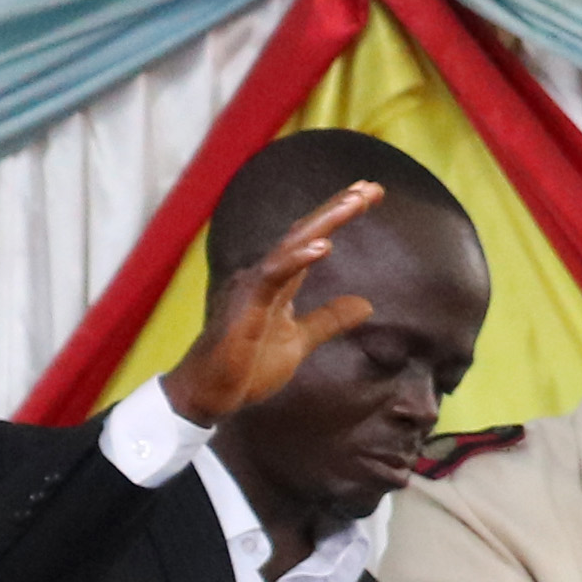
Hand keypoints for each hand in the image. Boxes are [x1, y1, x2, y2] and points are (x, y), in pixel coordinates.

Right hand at [158, 183, 382, 426]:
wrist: (210, 394)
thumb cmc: (246, 366)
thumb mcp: (299, 341)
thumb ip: (329, 319)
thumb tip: (366, 304)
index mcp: (277, 280)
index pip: (311, 239)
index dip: (338, 216)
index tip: (370, 194)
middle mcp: (263, 275)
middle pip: (304, 232)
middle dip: (337, 207)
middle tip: (370, 186)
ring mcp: (252, 287)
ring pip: (291, 245)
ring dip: (324, 222)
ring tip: (355, 202)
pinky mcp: (245, 306)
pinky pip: (273, 276)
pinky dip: (297, 258)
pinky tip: (324, 246)